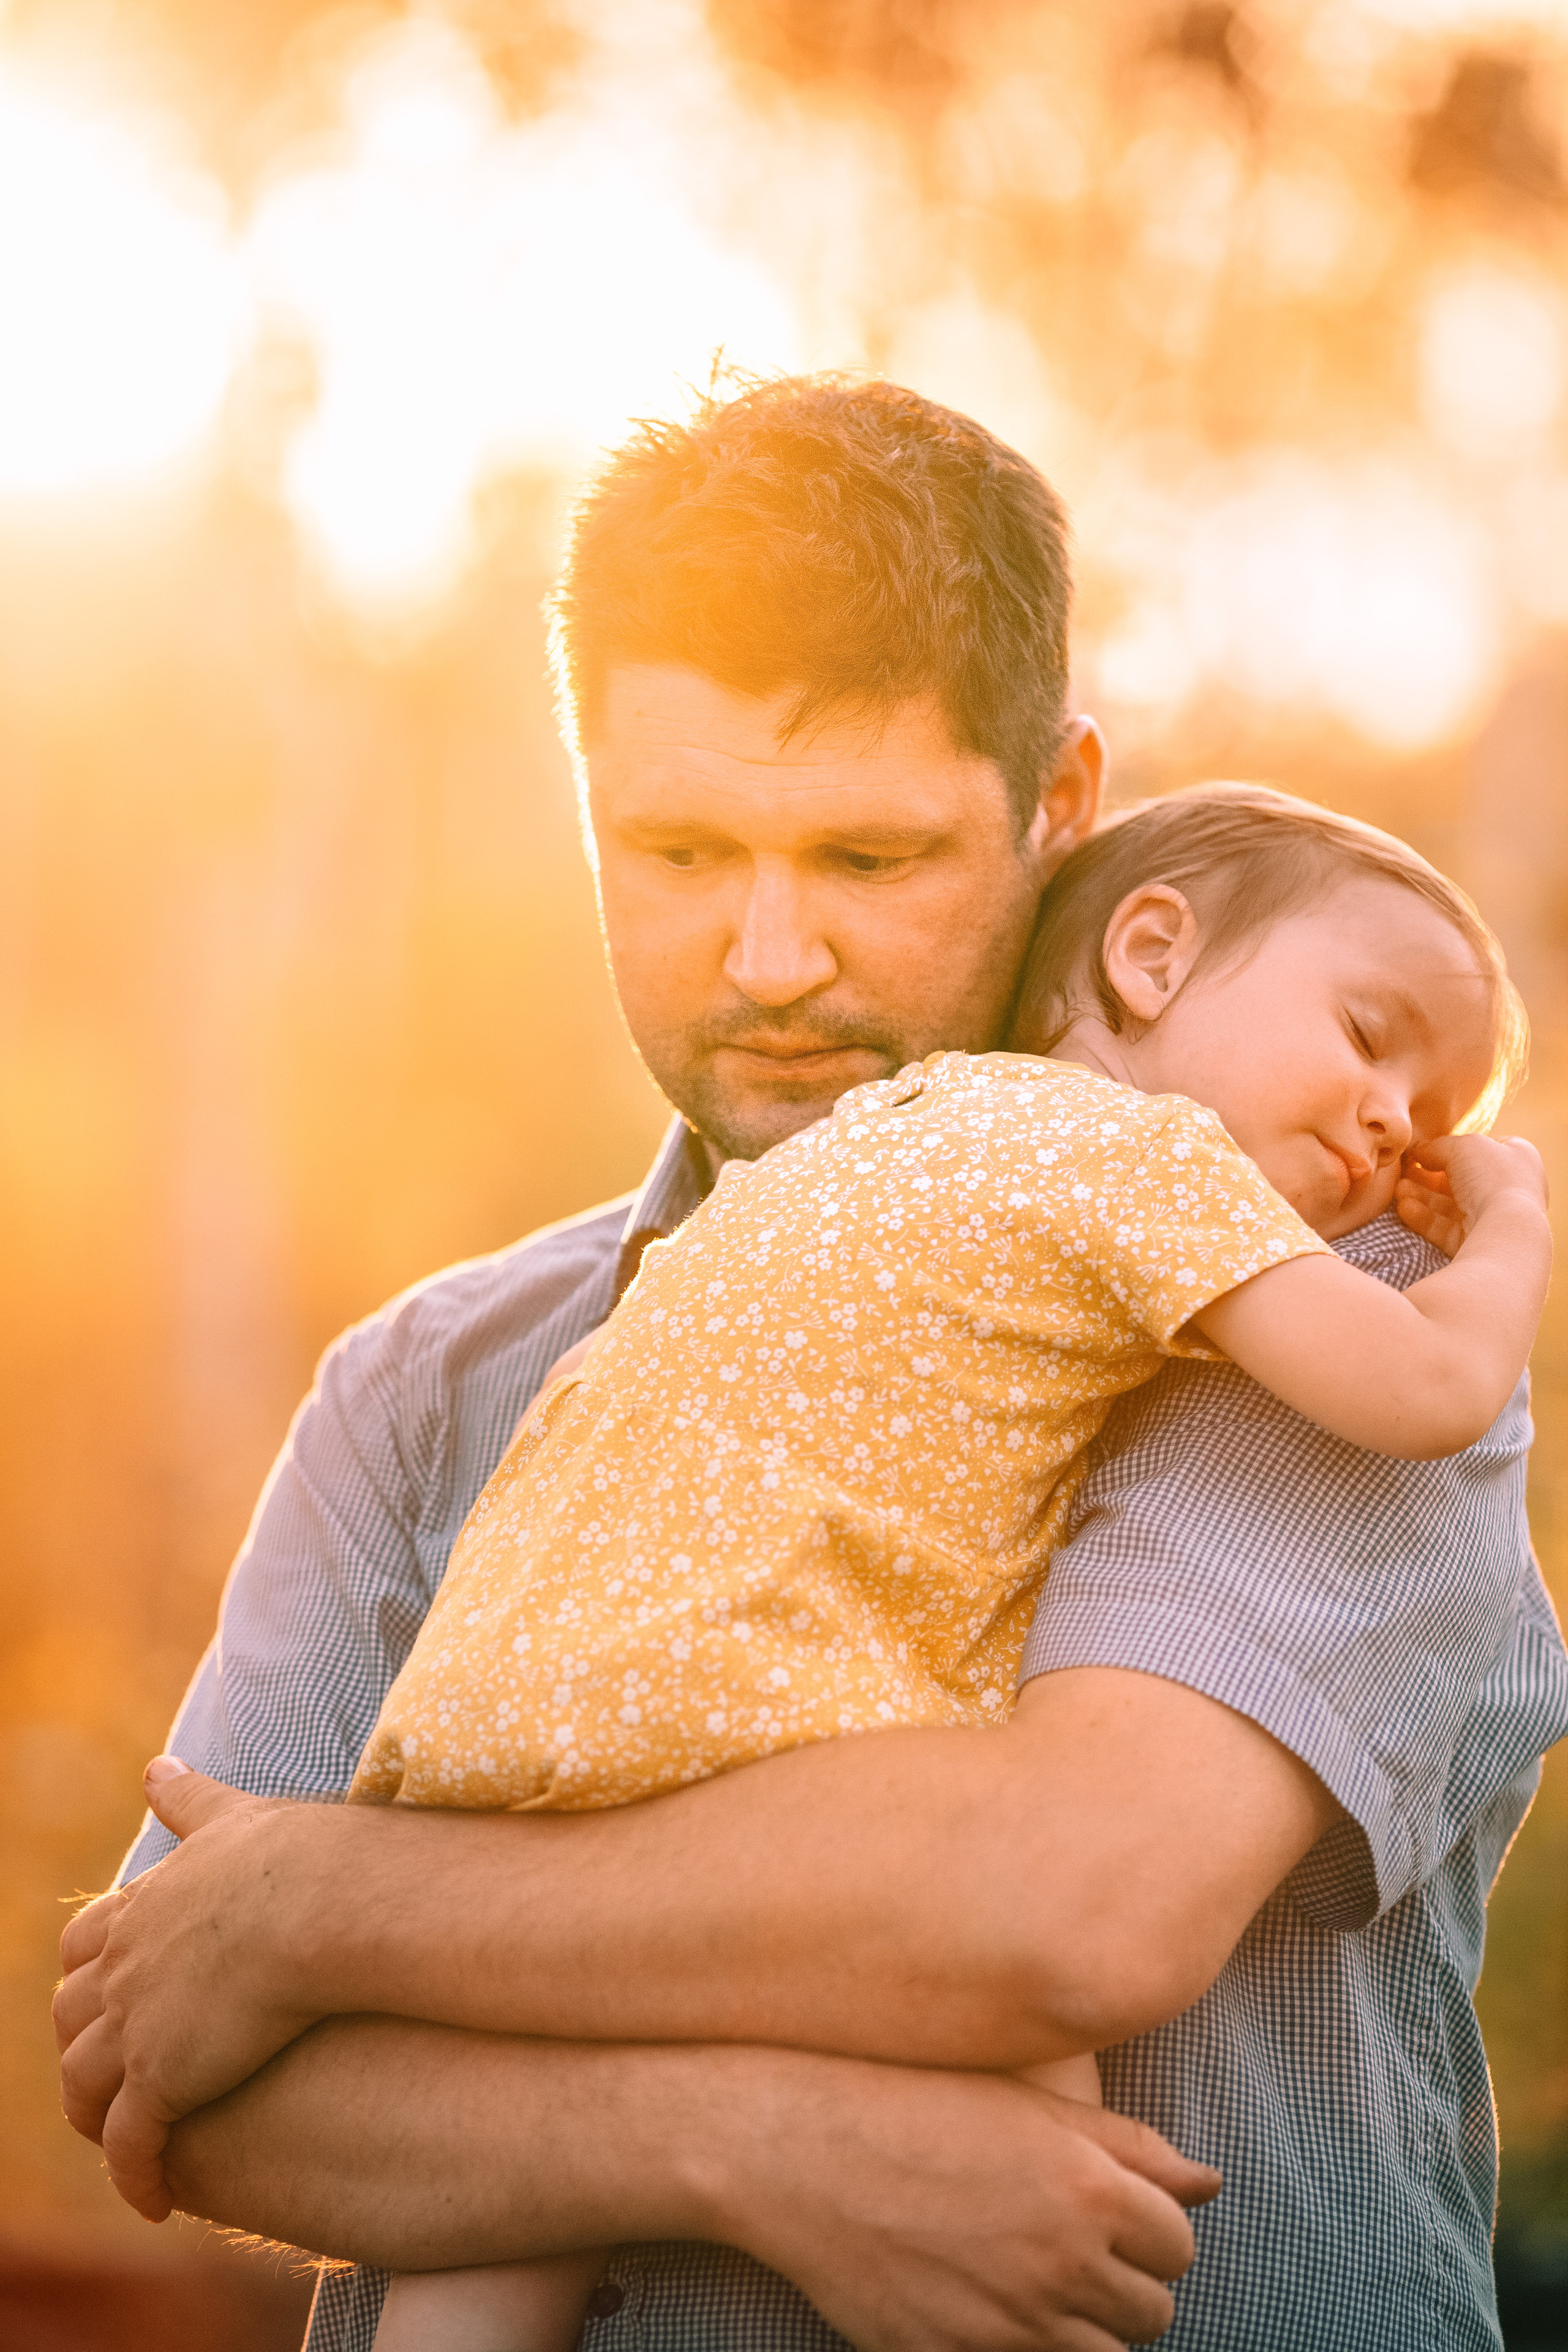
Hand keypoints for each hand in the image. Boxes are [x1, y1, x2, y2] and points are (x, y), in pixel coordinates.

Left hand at [54, 1761, 325, 2221]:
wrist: (319, 1902)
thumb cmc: (292, 1856)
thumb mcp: (230, 1817)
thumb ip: (190, 1798)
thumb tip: (157, 1763)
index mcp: (143, 1908)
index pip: (87, 1945)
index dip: (91, 1974)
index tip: (108, 1993)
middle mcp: (124, 1968)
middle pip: (71, 2018)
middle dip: (80, 2047)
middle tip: (109, 2075)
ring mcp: (135, 2027)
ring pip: (86, 2086)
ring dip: (98, 2117)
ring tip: (124, 2142)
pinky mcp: (161, 2080)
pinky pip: (132, 2146)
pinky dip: (136, 2176)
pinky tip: (156, 2198)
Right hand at [727, 2051, 1218, 2351]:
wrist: (805, 2152)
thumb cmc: (920, 2107)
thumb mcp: (1032, 2106)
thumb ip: (1133, 2148)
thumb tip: (1210, 2183)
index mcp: (1090, 2191)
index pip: (1179, 2244)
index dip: (1151, 2230)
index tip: (1113, 2215)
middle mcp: (1062, 2264)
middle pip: (1151, 2312)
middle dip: (1124, 2283)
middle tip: (1070, 2247)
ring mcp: (1011, 2324)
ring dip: (1084, 2326)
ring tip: (1033, 2278)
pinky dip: (1027, 2348)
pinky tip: (990, 2304)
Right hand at [1397, 1133, 1546, 1258]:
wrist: (1505, 1230)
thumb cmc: (1492, 1178)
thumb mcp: (1463, 1147)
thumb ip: (1437, 1146)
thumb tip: (1418, 1150)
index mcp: (1516, 1157)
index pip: (1482, 1149)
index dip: (1455, 1147)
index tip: (1427, 1149)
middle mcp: (1508, 1188)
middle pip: (1461, 1179)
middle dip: (1429, 1175)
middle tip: (1404, 1171)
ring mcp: (1493, 1217)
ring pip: (1450, 1204)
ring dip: (1422, 1195)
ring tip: (1398, 1190)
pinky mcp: (1476, 1242)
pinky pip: (1446, 1227)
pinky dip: (1424, 1217)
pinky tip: (1404, 1208)